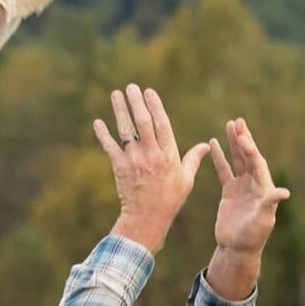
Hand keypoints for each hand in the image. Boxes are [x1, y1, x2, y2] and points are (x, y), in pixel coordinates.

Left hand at [93, 83, 207, 254]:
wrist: (147, 219)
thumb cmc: (169, 199)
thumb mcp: (186, 180)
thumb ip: (194, 159)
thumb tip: (206, 145)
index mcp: (169, 155)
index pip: (162, 124)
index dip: (155, 106)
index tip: (149, 92)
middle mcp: (152, 155)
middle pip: (143, 122)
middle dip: (136, 102)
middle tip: (131, 87)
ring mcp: (134, 161)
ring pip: (126, 130)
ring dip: (120, 110)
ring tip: (115, 94)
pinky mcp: (119, 168)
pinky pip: (110, 147)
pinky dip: (103, 134)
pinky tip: (98, 122)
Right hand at [209, 117, 290, 255]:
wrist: (237, 248)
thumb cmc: (253, 236)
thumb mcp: (263, 220)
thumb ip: (271, 204)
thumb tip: (285, 193)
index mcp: (263, 187)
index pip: (257, 162)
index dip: (250, 149)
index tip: (242, 137)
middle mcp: (254, 184)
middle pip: (249, 156)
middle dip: (244, 138)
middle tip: (239, 121)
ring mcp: (241, 187)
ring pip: (237, 159)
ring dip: (233, 143)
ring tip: (229, 124)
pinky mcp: (229, 192)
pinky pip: (224, 170)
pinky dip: (220, 157)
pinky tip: (214, 143)